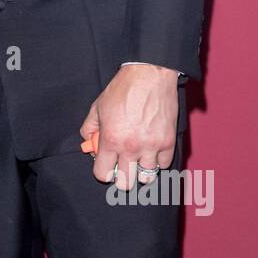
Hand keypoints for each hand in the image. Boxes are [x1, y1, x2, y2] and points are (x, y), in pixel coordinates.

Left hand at [80, 64, 178, 189]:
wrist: (149, 75)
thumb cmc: (123, 89)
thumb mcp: (97, 107)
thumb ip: (90, 127)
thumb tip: (88, 142)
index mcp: (111, 140)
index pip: (103, 174)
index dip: (103, 171)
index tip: (106, 166)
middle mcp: (131, 147)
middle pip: (125, 183)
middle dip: (121, 177)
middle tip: (122, 165)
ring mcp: (151, 146)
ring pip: (146, 177)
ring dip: (141, 170)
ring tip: (138, 159)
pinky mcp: (168, 141)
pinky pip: (164, 164)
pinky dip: (158, 161)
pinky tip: (152, 150)